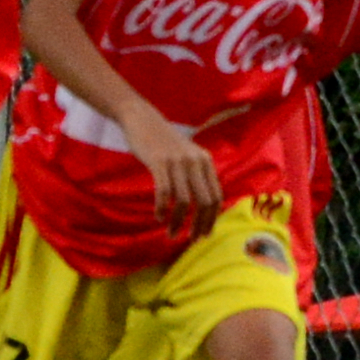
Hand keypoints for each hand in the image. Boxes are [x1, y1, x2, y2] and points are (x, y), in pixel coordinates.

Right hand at [129, 114, 224, 231]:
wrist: (142, 119)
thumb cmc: (164, 143)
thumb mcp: (188, 155)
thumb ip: (197, 175)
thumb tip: (205, 206)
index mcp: (206, 161)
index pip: (216, 197)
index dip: (212, 219)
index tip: (203, 235)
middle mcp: (195, 161)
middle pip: (205, 202)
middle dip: (198, 225)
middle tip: (189, 240)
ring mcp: (177, 161)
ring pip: (184, 201)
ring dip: (178, 222)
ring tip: (171, 234)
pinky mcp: (159, 162)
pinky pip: (164, 192)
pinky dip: (163, 208)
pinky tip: (159, 217)